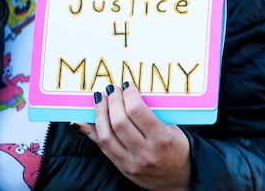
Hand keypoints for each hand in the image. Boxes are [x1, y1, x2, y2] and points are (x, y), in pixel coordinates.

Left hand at [75, 82, 190, 190]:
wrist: (179, 178)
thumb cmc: (177, 148)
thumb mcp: (172, 129)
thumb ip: (152, 114)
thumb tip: (129, 95)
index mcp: (161, 138)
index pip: (137, 112)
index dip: (128, 95)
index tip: (127, 86)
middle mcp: (145, 152)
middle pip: (119, 122)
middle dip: (113, 101)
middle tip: (112, 89)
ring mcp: (131, 162)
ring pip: (106, 135)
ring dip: (100, 113)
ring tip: (100, 99)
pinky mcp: (122, 167)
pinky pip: (102, 147)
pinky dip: (91, 131)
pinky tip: (85, 119)